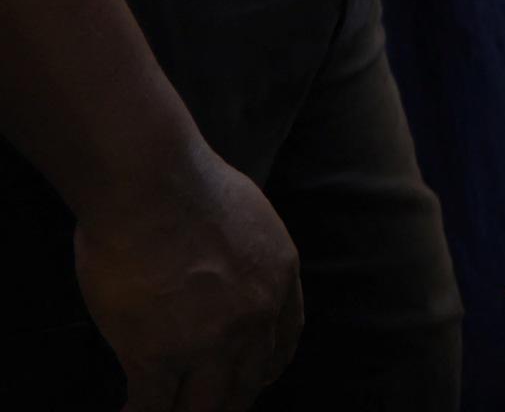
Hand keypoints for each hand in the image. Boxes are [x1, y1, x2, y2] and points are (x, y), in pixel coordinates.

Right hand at [71, 141, 302, 411]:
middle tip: (206, 406)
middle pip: (248, 383)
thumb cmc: (186, 183)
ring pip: (206, 405)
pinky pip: (152, 406)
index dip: (265, 368)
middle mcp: (255, 316)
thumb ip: (243, 250)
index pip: (284, 342)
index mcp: (279, 277)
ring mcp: (209, 341)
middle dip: (228, 400)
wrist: (152, 184)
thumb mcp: (247, 213)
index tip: (252, 380)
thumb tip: (224, 262)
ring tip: (169, 411)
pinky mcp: (158, 356)